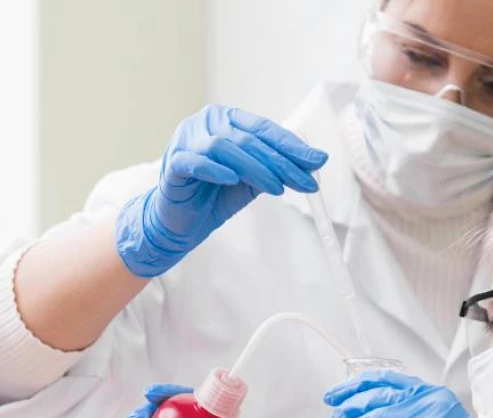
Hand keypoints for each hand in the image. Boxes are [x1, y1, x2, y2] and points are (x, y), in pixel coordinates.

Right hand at [116, 105, 328, 277]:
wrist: (180, 222)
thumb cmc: (214, 196)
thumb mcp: (252, 181)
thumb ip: (276, 169)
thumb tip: (313, 164)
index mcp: (228, 121)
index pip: (265, 129)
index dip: (293, 146)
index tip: (319, 162)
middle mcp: (207, 123)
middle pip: (250, 139)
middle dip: (282, 161)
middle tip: (306, 181)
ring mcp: (187, 140)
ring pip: (226, 147)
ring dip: (256, 168)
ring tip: (277, 188)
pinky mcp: (174, 163)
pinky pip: (196, 162)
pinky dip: (216, 170)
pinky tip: (233, 180)